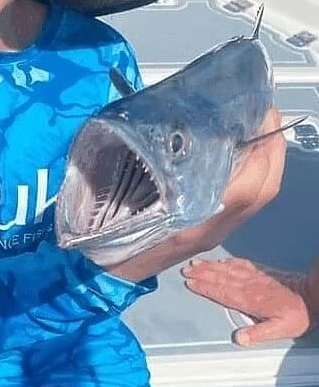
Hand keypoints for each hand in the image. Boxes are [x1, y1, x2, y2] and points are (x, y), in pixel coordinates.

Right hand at [91, 107, 286, 282]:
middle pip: (264, 191)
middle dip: (274, 150)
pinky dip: (254, 172)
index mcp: (196, 223)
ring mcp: (216, 230)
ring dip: (267, 160)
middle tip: (265, 115)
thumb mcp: (127, 197)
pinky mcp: (213, 228)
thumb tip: (176, 126)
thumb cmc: (113, 234)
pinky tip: (241, 153)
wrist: (113, 272)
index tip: (261, 116)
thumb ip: (155, 167)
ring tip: (257, 128)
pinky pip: (247, 199)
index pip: (249, 188)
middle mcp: (214, 228)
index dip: (263, 150)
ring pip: (259, 196)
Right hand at [182, 257, 315, 345]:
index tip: (190, 282)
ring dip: (211, 266)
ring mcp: (255, 277)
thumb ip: (259, 333)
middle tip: (186, 269)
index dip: (205, 287)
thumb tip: (238, 338)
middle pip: (221, 278)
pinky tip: (221, 261)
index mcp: (250, 300)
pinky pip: (241, 265)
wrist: (313, 296)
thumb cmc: (298, 315)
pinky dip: (228, 262)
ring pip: (228, 270)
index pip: (222, 292)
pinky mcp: (262, 272)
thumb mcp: (281, 330)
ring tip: (196, 263)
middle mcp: (249, 286)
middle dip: (202, 273)